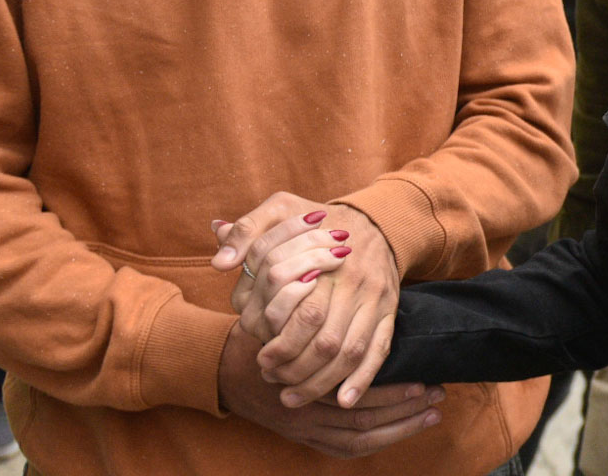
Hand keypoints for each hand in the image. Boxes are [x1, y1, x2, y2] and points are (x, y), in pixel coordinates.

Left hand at [215, 192, 400, 407]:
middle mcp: (352, 282)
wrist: (377, 220)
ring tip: (293, 397)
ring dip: (322, 382)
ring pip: (350, 352)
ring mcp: (374, 299)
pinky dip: (363, 379)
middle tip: (273, 381)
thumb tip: (219, 262)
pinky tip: (343, 400)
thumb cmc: (319, 220)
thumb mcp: (281, 208)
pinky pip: (379, 350)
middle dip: (297, 369)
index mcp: (325, 260)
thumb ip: (247, 231)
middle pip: (325, 340)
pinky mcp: (388, 311)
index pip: (302, 312)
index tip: (260, 359)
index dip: (279, 343)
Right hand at [217, 323, 441, 458]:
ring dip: (398, 429)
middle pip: (361, 421)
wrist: (222, 369)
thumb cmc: (259, 334)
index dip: (390, 390)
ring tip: (431, 414)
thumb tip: (355, 285)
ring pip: (358, 440)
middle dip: (403, 411)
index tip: (421, 379)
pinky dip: (376, 442)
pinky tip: (402, 430)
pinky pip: (344, 449)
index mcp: (302, 382)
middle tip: (437, 396)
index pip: (353, 394)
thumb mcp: (281, 314)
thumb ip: (313, 309)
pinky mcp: (304, 438)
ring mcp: (303, 429)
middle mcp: (304, 412)